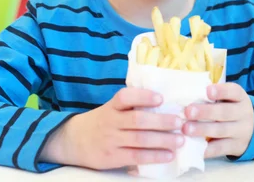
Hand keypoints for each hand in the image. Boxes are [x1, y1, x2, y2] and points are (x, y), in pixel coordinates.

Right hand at [42, 88, 184, 169]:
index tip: (161, 98)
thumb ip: (130, 105)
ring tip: (180, 140)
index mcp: (111, 106)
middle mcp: (110, 122)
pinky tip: (168, 155)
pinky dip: (154, 156)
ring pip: (140, 140)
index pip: (125, 97)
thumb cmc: (101, 122)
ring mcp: (111, 140)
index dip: (143, 96)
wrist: (73, 141)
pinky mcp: (112, 158)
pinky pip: (136, 156)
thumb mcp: (110, 109)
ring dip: (163, 140)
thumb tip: (163, 102)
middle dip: (161, 121)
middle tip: (180, 122)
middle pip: (137, 120)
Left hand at [182, 83, 253, 158]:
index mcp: (240, 97)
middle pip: (224, 112)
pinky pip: (220, 149)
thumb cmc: (231, 108)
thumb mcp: (230, 99)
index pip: (234, 91)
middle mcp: (243, 114)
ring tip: (186, 129)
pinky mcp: (235, 147)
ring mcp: (241, 131)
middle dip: (205, 112)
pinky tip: (193, 147)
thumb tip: (186, 94)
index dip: (221, 91)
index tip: (208, 91)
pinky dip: (206, 149)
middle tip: (188, 111)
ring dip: (202, 129)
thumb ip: (213, 96)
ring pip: (221, 130)